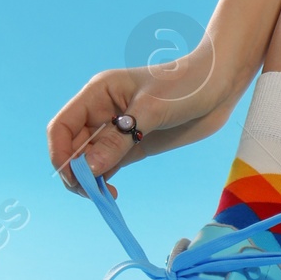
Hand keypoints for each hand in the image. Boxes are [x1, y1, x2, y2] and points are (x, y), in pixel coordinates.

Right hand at [47, 40, 242, 193]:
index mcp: (97, 94)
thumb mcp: (152, 110)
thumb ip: (119, 138)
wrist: (221, 84)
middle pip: (71, 147)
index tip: (74, 178)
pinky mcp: (133, 144)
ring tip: (105, 194)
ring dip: (89, 180)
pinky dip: (104, 180)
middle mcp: (101, 112)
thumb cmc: (186, 85)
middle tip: (93, 193)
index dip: (59, 154)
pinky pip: (107, 165)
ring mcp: (117, 130)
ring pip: (88, 160)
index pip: (61, 127)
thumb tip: (89, 168)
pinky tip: (112, 192)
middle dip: (74, 172)